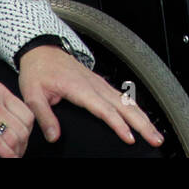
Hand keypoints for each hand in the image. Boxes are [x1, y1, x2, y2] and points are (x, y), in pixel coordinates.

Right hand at [0, 76, 38, 157]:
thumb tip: (7, 122)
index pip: (27, 113)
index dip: (27, 132)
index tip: (21, 142)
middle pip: (24, 127)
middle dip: (23, 145)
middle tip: (16, 154)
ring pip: (14, 138)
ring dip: (16, 153)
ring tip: (10, 159)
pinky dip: (6, 156)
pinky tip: (5, 160)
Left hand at [18, 45, 164, 147]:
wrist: (41, 50)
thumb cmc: (38, 70)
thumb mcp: (33, 94)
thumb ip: (44, 115)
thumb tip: (53, 136)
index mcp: (80, 87)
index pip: (104, 109)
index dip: (118, 124)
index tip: (129, 138)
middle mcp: (94, 84)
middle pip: (124, 106)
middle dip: (142, 123)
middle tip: (155, 139)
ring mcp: (99, 83)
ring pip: (127, 101)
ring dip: (143, 117)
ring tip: (155, 134)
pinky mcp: (100, 84)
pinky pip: (122, 97)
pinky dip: (135, 109)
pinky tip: (142, 118)